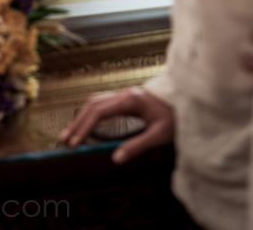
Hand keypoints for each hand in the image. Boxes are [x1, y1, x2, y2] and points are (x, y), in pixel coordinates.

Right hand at [59, 87, 174, 163]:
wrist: (185, 98)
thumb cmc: (175, 115)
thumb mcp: (159, 133)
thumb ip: (138, 145)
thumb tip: (116, 158)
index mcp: (130, 100)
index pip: (99, 111)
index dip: (84, 127)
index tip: (74, 142)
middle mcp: (124, 93)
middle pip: (93, 104)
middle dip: (78, 122)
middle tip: (66, 141)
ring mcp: (124, 94)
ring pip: (96, 101)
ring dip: (82, 117)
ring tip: (71, 134)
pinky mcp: (126, 98)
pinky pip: (103, 103)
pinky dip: (90, 114)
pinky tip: (86, 125)